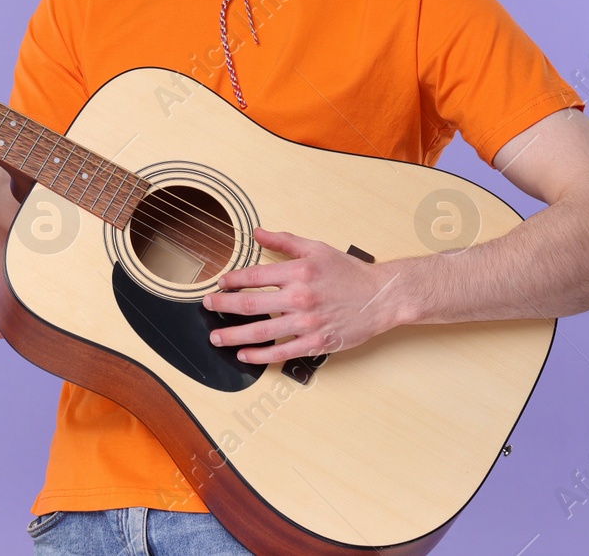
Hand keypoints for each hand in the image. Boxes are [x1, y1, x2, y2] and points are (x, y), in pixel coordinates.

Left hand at [201, 227, 407, 364]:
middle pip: (251, 304)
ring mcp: (307, 323)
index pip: (255, 275)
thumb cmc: (349, 273)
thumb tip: (257, 232)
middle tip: (208, 306)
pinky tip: (244, 355)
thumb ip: (284, 241)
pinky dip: (260, 356)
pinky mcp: (315, 342)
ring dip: (234, 335)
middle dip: (223, 306)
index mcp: (299, 272)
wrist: (380, 297)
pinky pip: (281, 352)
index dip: (233, 280)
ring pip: (261, 331)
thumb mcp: (316, 249)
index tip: (220, 283)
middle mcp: (300, 297)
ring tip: (217, 336)